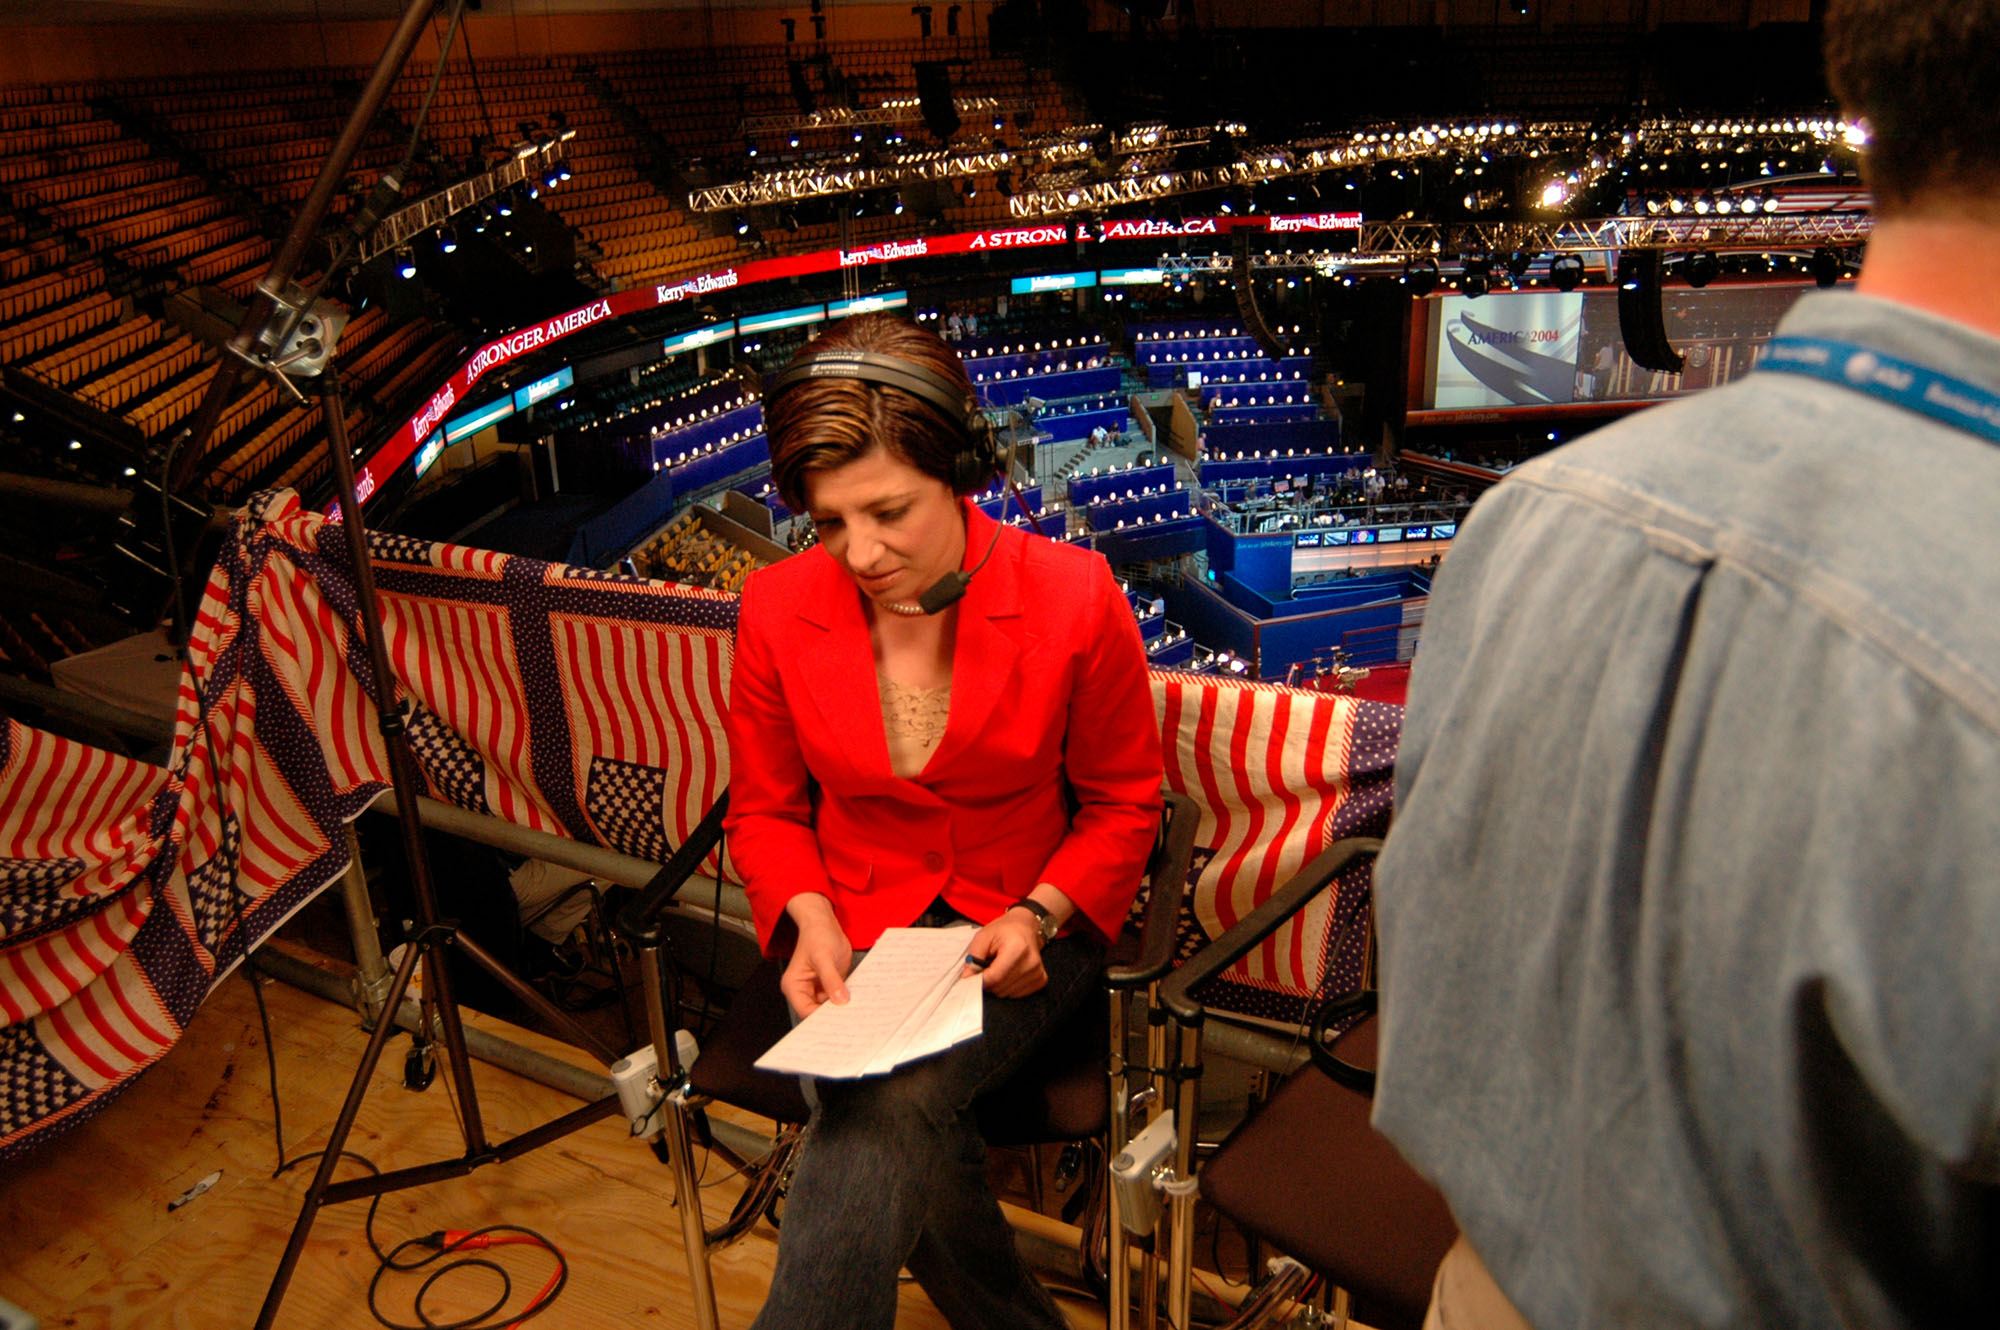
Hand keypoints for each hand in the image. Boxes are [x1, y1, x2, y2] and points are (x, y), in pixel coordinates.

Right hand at [781, 896, 852, 1018]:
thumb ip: (831, 980)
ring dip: (841, 1009)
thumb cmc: (817, 935)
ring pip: (829, 1007)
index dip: (821, 1018)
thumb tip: (840, 1000)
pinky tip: (858, 1002)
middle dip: (833, 1016)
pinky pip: (838, 998)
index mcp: (794, 986)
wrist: (825, 924)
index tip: (839, 1021)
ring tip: (857, 1013)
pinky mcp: (829, 986)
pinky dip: (846, 1001)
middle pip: (817, 1012)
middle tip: (851, 1019)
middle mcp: (803, 990)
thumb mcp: (824, 957)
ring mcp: (817, 989)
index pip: (805, 1011)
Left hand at [962, 907, 1047, 998]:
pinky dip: (1008, 987)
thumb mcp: (984, 936)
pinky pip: (1016, 995)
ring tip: (999, 968)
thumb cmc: (1005, 930)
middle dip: (988, 982)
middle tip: (987, 967)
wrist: (1026, 927)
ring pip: (1007, 993)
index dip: (980, 979)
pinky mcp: (1041, 980)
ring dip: (998, 985)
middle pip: (1000, 987)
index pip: (995, 977)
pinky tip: (1009, 973)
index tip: (973, 975)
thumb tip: (967, 977)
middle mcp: (1031, 962)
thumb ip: (974, 956)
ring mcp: (1038, 973)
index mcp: (1018, 948)